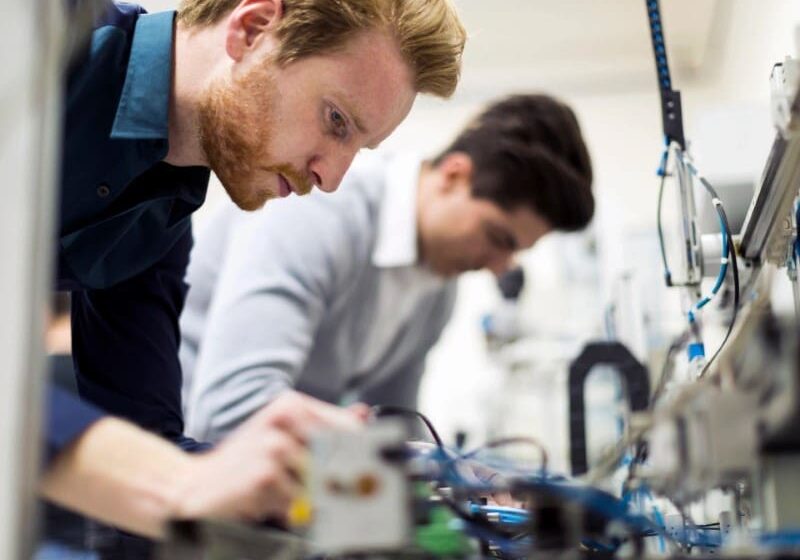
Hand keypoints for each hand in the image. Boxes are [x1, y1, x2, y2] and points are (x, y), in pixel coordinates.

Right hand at [174, 391, 364, 521]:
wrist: (193, 486)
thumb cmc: (243, 464)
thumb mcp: (283, 438)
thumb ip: (323, 427)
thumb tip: (364, 414)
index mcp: (291, 405)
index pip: (348, 428)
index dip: (365, 453)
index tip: (373, 470)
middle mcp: (284, 419)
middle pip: (341, 456)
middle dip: (338, 480)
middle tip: (328, 492)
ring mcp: (274, 445)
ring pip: (320, 483)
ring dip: (305, 498)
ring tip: (278, 493)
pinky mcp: (265, 474)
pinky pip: (298, 502)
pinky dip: (285, 510)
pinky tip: (263, 501)